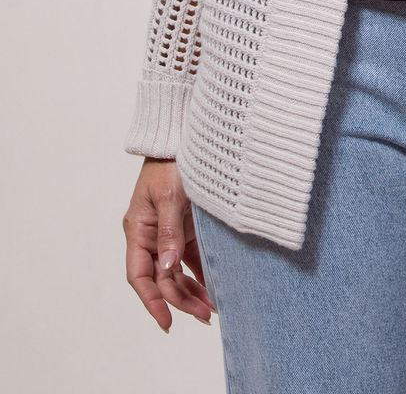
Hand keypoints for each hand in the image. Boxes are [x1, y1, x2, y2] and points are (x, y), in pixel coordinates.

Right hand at [123, 157, 215, 330]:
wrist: (180, 138)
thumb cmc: (170, 162)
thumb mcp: (169, 196)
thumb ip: (169, 231)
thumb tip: (168, 267)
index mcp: (137, 230)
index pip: (139, 276)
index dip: (152, 301)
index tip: (167, 322)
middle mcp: (149, 236)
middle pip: (162, 279)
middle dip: (180, 300)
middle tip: (204, 316)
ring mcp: (167, 234)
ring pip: (176, 273)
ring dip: (192, 291)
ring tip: (211, 310)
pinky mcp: (184, 228)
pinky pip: (190, 259)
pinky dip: (200, 275)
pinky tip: (214, 289)